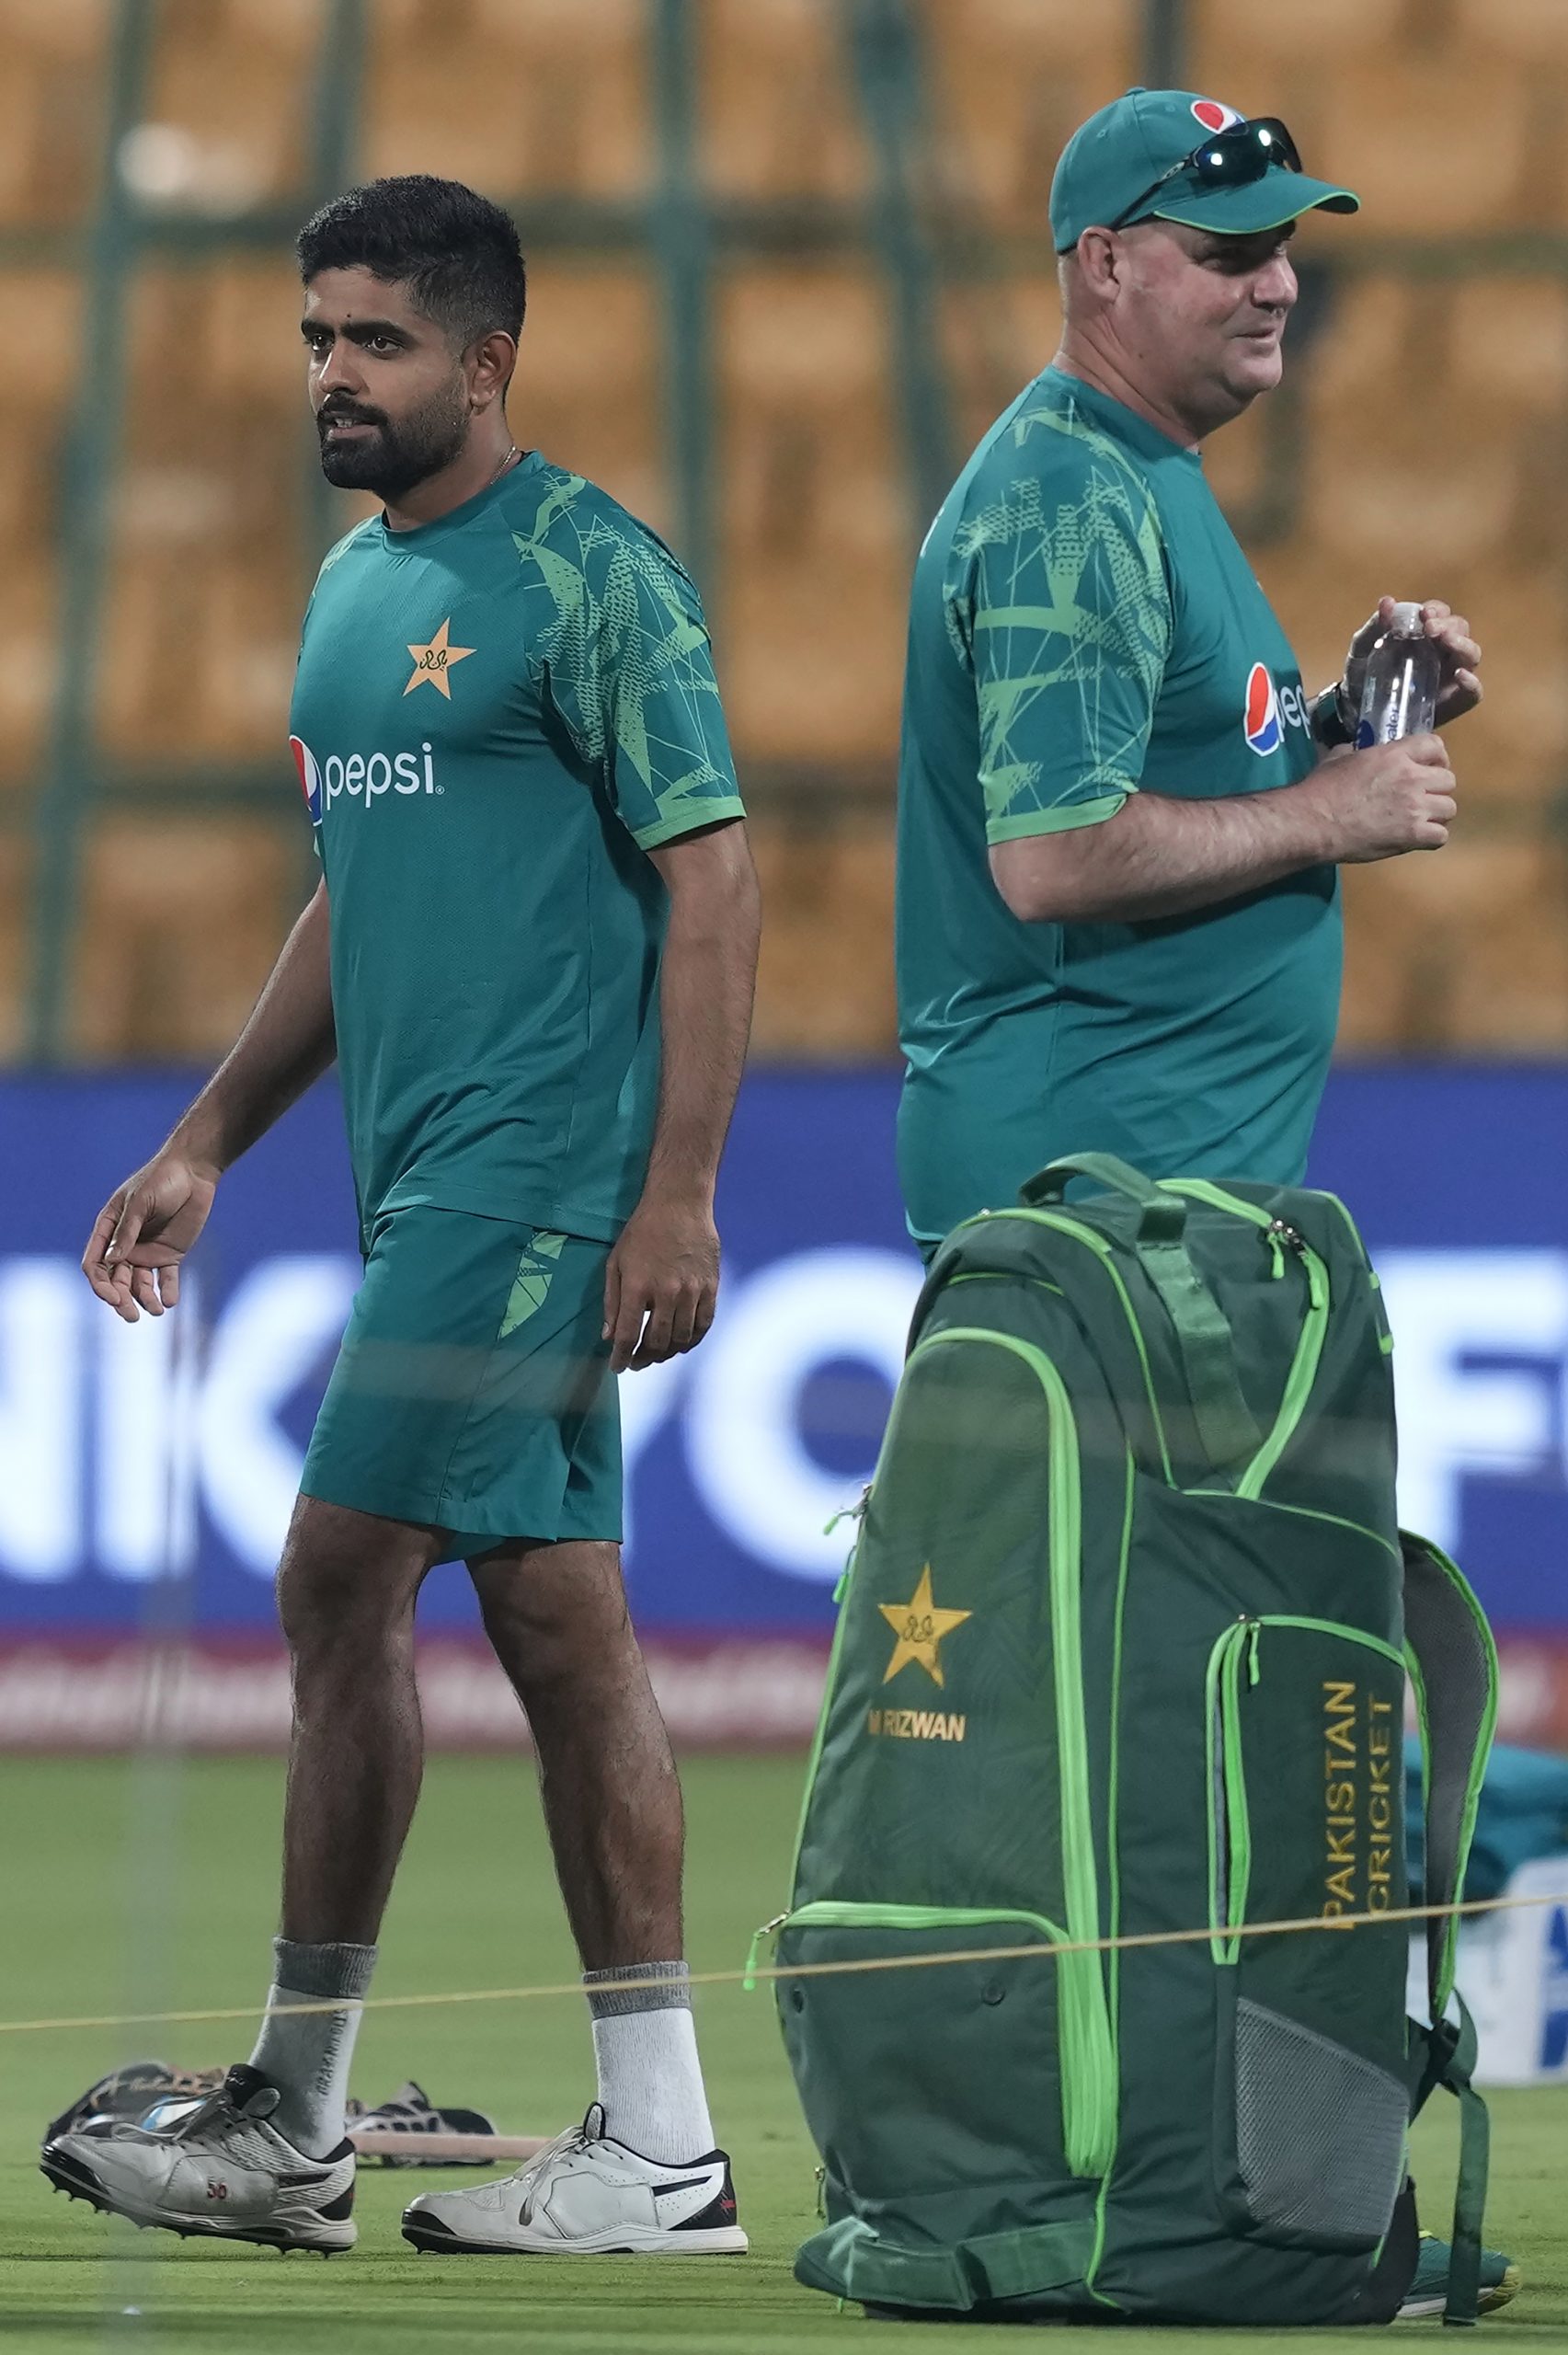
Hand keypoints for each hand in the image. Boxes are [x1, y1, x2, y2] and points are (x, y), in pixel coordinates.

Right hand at [82, 1149, 218, 1322]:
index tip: (113, 1297)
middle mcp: (124, 1246)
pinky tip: (171, 1301)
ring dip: (145, 1299)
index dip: (100, 1284)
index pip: (95, 1264)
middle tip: (131, 1316)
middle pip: (116, 1281)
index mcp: (108, 1230)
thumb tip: (113, 1260)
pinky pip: (167, 1279)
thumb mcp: (141, 1202)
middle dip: (121, 1300)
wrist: (193, 1173)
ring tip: (157, 1310)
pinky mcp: (170, 1255)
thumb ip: (128, 1230)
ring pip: (140, 1284)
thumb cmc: (161, 1180)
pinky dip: (168, 1291)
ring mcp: (147, 1252)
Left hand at [602, 1193, 719, 1372]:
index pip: (629, 1335)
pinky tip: (682, 1343)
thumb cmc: (642, 1232)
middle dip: (643, 1359)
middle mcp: (667, 1293)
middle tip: (636, 1363)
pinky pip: (704, 1324)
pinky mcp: (711, 1286)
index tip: (617, 1367)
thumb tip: (609, 1336)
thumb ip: (612, 1302)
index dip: (621, 1357)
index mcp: (638, 1286)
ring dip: (667, 1353)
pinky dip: (693, 1340)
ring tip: (657, 1354)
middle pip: (657, 1342)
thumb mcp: (616, 1262)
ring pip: (682, 1338)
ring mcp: (693, 1291)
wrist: (679, 1204)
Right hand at [1306, 732, 1456, 863]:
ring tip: (1421, 820)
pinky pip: (1441, 837)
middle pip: (1448, 780)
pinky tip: (1417, 838)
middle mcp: (1412, 777)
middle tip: (1422, 797)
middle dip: (1437, 788)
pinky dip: (1432, 838)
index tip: (1428, 767)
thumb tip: (1354, 752)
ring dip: (1437, 814)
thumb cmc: (1321, 789)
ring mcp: (1415, 807)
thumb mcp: (1337, 758)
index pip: (1434, 745)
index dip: (1436, 757)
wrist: (1314, 822)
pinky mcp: (1413, 835)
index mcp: (1395, 755)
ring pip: (1450, 808)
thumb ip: (1355, 752)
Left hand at [1341, 596, 1481, 730]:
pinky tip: (1460, 676)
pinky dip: (1472, 683)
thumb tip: (1387, 602)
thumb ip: (1374, 626)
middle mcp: (1443, 649)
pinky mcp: (1453, 701)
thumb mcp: (1363, 647)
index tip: (1424, 613)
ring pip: (1471, 654)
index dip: (1437, 610)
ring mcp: (1451, 674)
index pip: (1441, 613)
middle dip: (1448, 625)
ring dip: (1462, 645)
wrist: (1355, 708)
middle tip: (1430, 629)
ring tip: (1446, 642)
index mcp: (1425, 632)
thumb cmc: (1363, 672)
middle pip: (1460, 629)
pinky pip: (1473, 692)